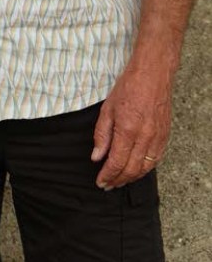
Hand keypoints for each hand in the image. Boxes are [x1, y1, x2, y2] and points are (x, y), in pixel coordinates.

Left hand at [92, 61, 172, 188]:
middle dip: (118, 180)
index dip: (108, 175)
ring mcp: (157, 138)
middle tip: (108, 185)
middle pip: (131, 169)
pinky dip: (145, 169)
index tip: (100, 182)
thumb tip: (97, 156)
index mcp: (128, 130)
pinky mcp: (165, 137)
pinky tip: (136, 171)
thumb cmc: (128, 88)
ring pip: (145, 168)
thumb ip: (102, 134)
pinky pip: (155, 160)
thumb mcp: (107, 108)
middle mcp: (145, 138)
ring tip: (119, 181)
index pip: (117, 162)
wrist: (152, 75)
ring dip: (131, 178)